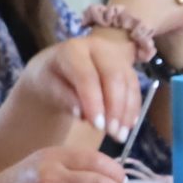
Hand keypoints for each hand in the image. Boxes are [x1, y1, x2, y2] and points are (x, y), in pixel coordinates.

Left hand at [16, 32, 145, 144]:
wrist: (58, 64)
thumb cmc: (50, 77)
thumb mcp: (47, 86)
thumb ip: (63, 97)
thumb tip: (82, 112)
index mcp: (73, 50)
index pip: (87, 76)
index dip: (94, 101)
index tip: (97, 126)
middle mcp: (98, 47)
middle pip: (114, 76)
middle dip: (116, 107)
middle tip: (113, 134)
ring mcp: (115, 55)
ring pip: (128, 82)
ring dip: (127, 111)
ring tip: (120, 135)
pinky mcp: (126, 66)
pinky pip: (134, 87)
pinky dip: (133, 108)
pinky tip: (128, 125)